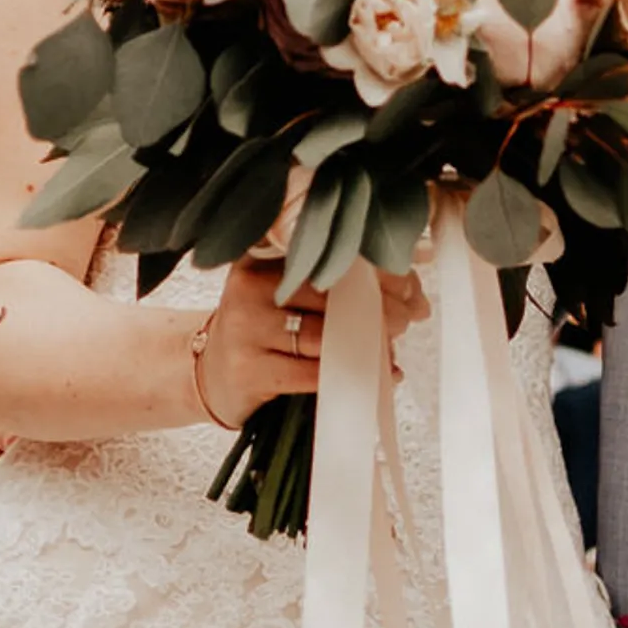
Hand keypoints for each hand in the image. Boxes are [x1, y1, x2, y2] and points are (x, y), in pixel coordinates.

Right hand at [192, 258, 430, 424]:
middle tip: (408, 318)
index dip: (375, 267)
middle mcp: (250, 285)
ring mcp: (244, 327)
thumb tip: (415, 295)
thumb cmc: (264, 331)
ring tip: (390, 346)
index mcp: (262, 255)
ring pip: (325, 334)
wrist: (211, 375)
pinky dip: (351, 375)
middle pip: (331, 293)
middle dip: (379, 307)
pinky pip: (313, 372)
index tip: (407, 284)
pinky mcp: (249, 369)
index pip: (328, 252)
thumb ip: (343, 285)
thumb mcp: (289, 294)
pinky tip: (377, 374)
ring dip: (368, 343)